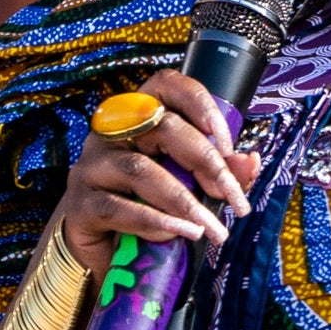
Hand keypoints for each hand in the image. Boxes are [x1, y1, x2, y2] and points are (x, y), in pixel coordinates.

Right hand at [55, 70, 259, 276]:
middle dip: (205, 163)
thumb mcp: (188, 185)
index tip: (227, 143)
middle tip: (233, 198)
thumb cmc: (148, 203)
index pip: (166, 85)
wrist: (102, 244)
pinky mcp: (80, 202)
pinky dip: (154, 221)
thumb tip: (250, 163)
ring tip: (209, 227)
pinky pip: (118, 207)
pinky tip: (179, 233)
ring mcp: (92, 165)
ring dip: (183, 200)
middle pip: (162, 128)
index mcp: (140, 116)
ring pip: (141, 170)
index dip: (200, 104)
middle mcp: (112, 132)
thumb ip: (219, 173)